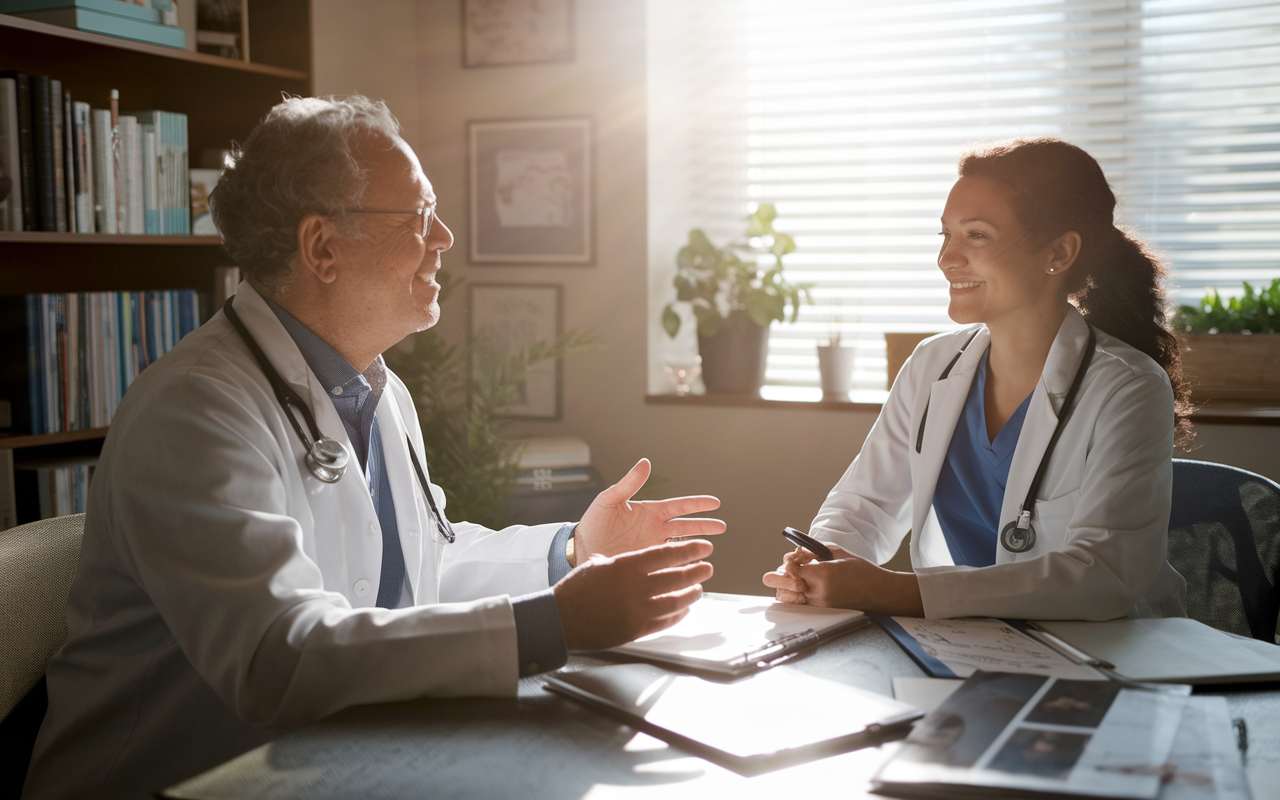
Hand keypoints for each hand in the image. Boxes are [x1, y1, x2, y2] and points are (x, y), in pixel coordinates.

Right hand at [554, 539, 713, 650]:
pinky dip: (678, 614)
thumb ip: (623, 561)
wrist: (561, 619)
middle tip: (707, 568)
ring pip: (677, 601)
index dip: (690, 550)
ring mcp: (638, 611)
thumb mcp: (599, 564)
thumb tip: (640, 558)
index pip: (668, 554)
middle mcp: (636, 587)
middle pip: (679, 577)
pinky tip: (684, 609)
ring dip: (692, 594)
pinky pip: (666, 621)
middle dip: (697, 571)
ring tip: (699, 588)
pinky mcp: (637, 630)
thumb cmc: (576, 589)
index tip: (704, 548)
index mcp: (627, 565)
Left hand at [575, 459, 724, 559]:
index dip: (697, 505)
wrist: (580, 548)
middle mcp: (655, 530)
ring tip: (709, 552)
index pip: (679, 507)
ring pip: (681, 546)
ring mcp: (653, 548)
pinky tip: (692, 571)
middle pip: (687, 526)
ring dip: (695, 548)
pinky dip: (682, 567)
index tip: (716, 503)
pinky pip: (669, 565)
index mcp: (650, 512)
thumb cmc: (594, 522)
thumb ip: (628, 484)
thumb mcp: (609, 500)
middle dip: (705, 526)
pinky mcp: (647, 564)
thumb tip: (645, 463)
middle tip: (722, 527)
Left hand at [761, 543, 924, 614]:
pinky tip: (795, 590)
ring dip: (784, 590)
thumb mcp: (837, 553)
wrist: (879, 591)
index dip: (786, 564)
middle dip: (776, 580)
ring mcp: (821, 603)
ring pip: (791, 599)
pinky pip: (801, 604)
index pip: (792, 569)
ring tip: (784, 582)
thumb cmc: (861, 570)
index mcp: (823, 573)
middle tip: (770, 576)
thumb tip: (795, 554)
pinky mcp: (823, 610)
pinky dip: (795, 597)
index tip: (789, 560)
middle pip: (786, 588)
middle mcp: (819, 590)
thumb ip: (814, 553)